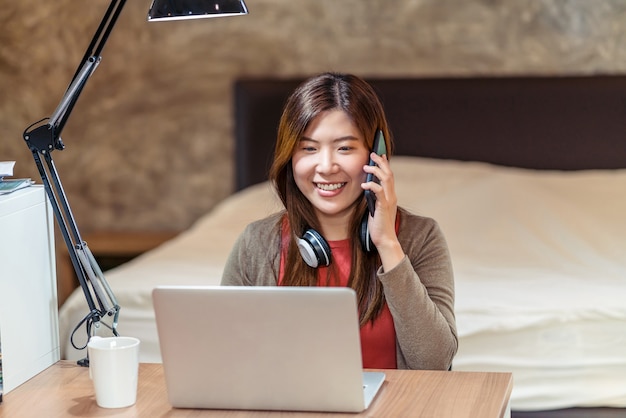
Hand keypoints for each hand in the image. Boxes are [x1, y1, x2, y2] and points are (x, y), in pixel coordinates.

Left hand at [362, 153, 403, 270]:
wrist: (385, 239)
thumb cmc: (378, 225)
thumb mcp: (376, 207)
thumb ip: (373, 197)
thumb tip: (366, 187)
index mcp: (390, 196)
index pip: (389, 176)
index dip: (385, 164)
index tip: (380, 155)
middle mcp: (392, 196)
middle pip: (389, 173)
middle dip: (381, 162)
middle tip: (372, 154)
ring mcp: (389, 201)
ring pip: (386, 179)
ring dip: (376, 170)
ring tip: (366, 166)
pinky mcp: (384, 206)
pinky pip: (379, 191)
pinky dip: (372, 185)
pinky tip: (364, 184)